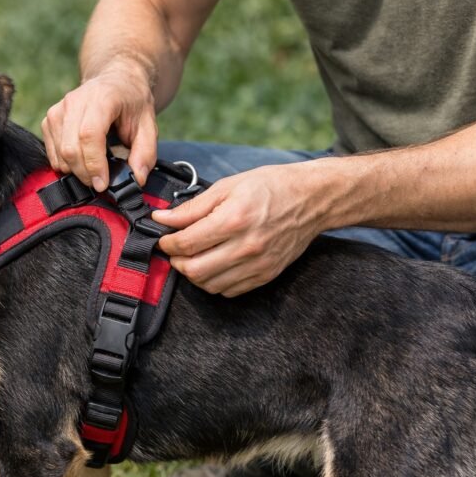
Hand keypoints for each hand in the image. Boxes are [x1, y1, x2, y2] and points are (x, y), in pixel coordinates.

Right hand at [41, 61, 157, 190]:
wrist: (116, 80)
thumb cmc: (132, 103)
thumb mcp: (149, 125)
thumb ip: (145, 153)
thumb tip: (137, 179)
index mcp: (102, 98)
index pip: (89, 135)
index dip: (94, 164)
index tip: (103, 183)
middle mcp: (75, 101)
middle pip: (70, 148)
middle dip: (85, 173)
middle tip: (101, 182)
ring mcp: (59, 109)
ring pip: (59, 152)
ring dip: (75, 171)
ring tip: (94, 171)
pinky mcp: (50, 119)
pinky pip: (52, 151)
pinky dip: (65, 164)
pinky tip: (81, 162)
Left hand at [152, 164, 325, 296]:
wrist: (312, 199)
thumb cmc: (271, 186)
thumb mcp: (228, 186)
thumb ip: (193, 207)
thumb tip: (163, 219)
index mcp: (234, 220)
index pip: (186, 243)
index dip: (167, 242)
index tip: (163, 237)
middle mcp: (246, 246)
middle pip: (194, 270)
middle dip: (176, 261)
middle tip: (174, 250)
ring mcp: (257, 264)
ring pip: (209, 285)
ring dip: (193, 274)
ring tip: (193, 257)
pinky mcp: (265, 275)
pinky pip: (229, 291)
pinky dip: (214, 282)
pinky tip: (213, 265)